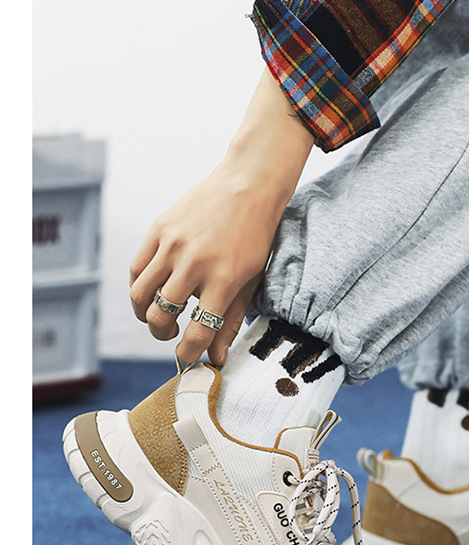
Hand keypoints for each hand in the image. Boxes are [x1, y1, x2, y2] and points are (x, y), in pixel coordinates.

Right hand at [128, 68, 314, 366]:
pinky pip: (136, 269)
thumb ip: (230, 321)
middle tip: (171, 334)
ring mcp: (173, 245)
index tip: (186, 359)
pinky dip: (140, 287)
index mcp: (223, 280)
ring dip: (145, 314)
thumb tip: (217, 359)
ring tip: (159, 315)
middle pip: (159, 316)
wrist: (248, 185)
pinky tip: (153, 291)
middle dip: (162, 334)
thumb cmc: (254, 238)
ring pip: (140, 296)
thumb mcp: (249, 281)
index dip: (187, 353)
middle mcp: (195, 264)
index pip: (196, 331)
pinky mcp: (159, 229)